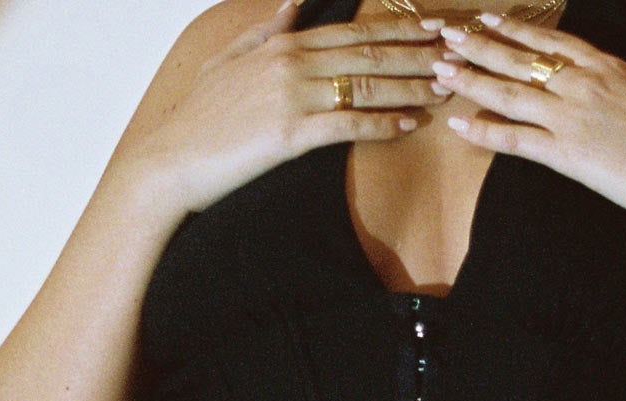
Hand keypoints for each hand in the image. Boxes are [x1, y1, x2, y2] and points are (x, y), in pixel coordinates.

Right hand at [132, 0, 444, 217]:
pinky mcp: (290, 134)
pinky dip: (381, 124)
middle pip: (368, 52)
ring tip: (444, 87)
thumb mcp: (229, 61)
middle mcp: (292, 61)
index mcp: (283, 43)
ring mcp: (292, 96)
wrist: (170, 160)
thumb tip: (293, 5)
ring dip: (409, 86)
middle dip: (416, 51)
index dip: (397, 28)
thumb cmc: (198, 118)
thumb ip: (266, 31)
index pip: (352, 31)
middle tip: (455, 51)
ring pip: (365, 85)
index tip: (431, 27)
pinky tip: (409, 126)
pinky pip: (348, 125)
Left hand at [428, 8, 625, 236]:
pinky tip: (459, 124)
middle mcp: (588, 86)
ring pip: (512, 94)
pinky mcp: (570, 156)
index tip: (491, 21)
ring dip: (472, 81)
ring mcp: (575, 119)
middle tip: (448, 37)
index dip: (520, 31)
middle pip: (523, 61)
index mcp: (615, 69)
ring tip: (440, 71)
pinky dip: (486, 132)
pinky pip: (517, 141)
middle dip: (481, 48)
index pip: (557, 43)